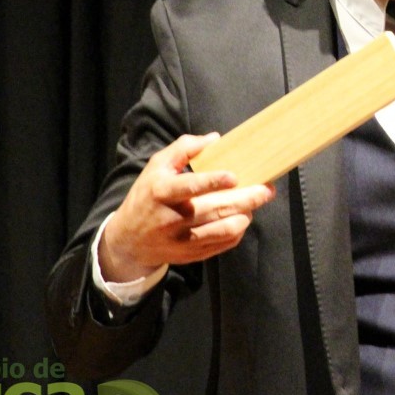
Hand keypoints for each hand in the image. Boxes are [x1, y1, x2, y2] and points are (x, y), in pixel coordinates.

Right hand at [99, 133, 275, 281]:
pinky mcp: (190, 255)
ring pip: (221, 230)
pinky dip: (237, 231)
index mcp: (162, 192)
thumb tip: (215, 139)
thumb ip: (183, 149)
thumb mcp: (157, 166)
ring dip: (244, 216)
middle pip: (214, 210)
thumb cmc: (147, 195)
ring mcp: (181, 240)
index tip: (234, 177)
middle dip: (245, 200)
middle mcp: (171, 219)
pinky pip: (221, 245)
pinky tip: (243, 218)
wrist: (128, 240)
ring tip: (255, 203)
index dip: (212, 182)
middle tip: (266, 190)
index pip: (189, 187)